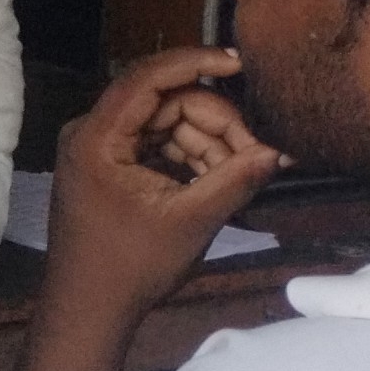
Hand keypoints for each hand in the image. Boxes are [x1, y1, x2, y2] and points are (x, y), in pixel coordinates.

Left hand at [43, 44, 284, 323]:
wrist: (89, 308)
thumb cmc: (130, 267)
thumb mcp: (192, 221)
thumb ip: (236, 178)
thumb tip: (281, 151)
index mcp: (97, 137)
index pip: (147, 76)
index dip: (196, 62)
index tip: (239, 64)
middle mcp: (91, 133)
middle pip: (165, 103)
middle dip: (216, 123)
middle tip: (256, 155)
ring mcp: (98, 150)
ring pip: (167, 124)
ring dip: (208, 144)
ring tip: (237, 176)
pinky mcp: (110, 167)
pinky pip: (157, 145)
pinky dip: (190, 157)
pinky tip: (217, 179)